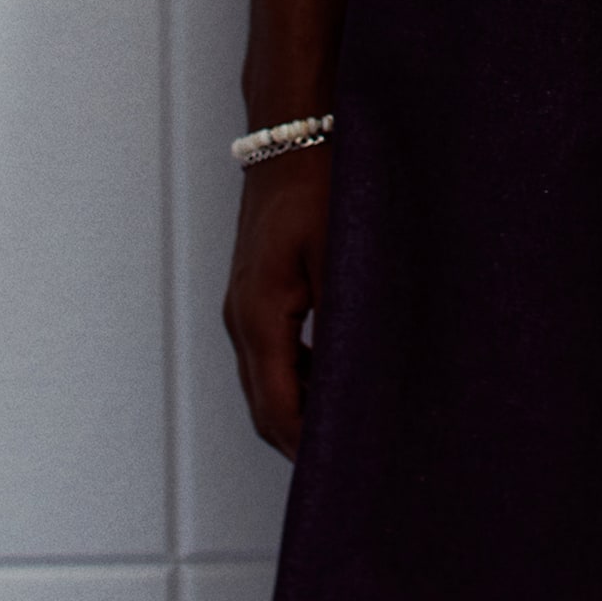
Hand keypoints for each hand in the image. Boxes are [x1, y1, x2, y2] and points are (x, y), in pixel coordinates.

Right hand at [223, 147, 332, 457]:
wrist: (292, 130)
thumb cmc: (320, 182)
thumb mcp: (342, 256)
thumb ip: (346, 324)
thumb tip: (359, 382)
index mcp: (259, 316)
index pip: (279, 410)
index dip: (310, 448)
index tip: (347, 470)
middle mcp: (242, 318)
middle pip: (267, 407)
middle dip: (304, 440)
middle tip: (355, 461)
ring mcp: (245, 305)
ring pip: (269, 383)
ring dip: (304, 410)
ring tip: (354, 425)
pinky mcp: (258, 292)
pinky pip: (274, 354)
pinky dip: (302, 378)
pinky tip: (340, 376)